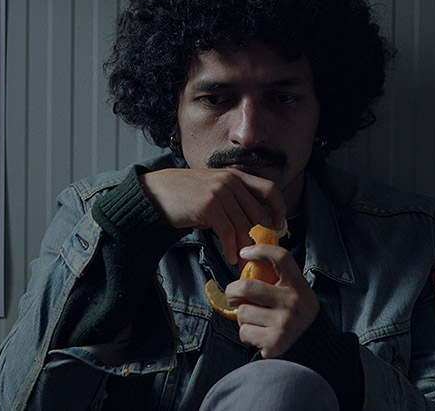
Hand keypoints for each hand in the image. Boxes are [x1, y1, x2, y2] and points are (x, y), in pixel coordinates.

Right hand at [140, 168, 285, 262]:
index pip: (269, 189)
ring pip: (244, 226)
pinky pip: (228, 232)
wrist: (156, 192)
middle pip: (258, 213)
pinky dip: (231, 248)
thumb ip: (233, 200)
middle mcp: (231, 181)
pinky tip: (230, 257)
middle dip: (261, 236)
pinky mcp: (209, 206)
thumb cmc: (185, 194)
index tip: (278, 225)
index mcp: (235, 176)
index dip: (278, 208)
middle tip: (259, 251)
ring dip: (245, 247)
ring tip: (243, 259)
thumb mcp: (213, 189)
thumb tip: (252, 224)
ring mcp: (220, 192)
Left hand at [225, 242, 318, 357]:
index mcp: (298, 286)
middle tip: (233, 296)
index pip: (280, 257)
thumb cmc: (298, 316)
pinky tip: (260, 335)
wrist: (315, 348)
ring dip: (243, 318)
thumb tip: (246, 263)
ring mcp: (284, 324)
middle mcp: (292, 303)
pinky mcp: (274, 343)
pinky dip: (247, 334)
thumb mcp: (296, 293)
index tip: (245, 253)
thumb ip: (277, 280)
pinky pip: (244, 333)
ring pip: (242, 313)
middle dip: (232, 292)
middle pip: (246, 287)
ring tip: (256, 321)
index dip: (260, 250)